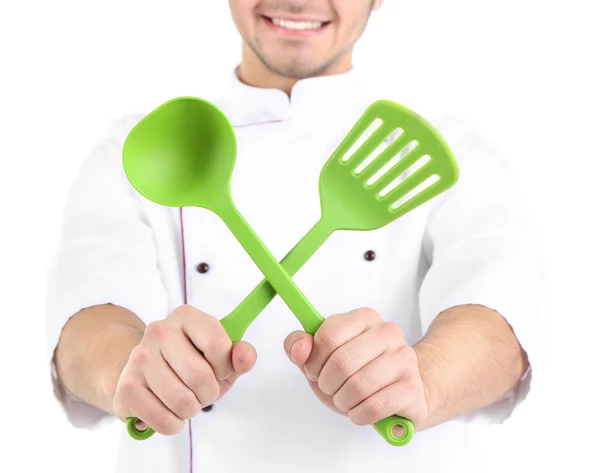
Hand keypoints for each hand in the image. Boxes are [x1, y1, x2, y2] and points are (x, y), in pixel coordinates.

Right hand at [112, 305, 256, 434]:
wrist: (147, 373)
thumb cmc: (191, 363)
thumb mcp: (221, 357)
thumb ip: (240, 356)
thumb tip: (244, 356)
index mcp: (187, 316)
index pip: (217, 343)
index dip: (225, 366)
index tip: (219, 370)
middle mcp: (160, 330)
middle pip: (200, 377)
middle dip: (209, 393)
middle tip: (203, 391)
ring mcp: (140, 357)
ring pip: (182, 402)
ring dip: (192, 410)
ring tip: (186, 399)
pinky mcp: (126, 387)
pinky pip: (162, 419)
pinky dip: (173, 424)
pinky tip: (169, 411)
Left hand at [284, 308, 427, 431]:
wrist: (400, 394)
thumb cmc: (357, 372)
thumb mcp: (322, 358)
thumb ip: (300, 346)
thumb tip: (299, 350)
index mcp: (365, 317)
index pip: (329, 335)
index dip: (314, 360)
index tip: (315, 370)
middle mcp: (388, 332)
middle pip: (342, 362)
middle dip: (327, 383)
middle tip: (331, 388)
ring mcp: (404, 359)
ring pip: (358, 386)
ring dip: (343, 401)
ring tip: (346, 400)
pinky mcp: (412, 388)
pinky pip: (374, 406)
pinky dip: (359, 415)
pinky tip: (360, 411)